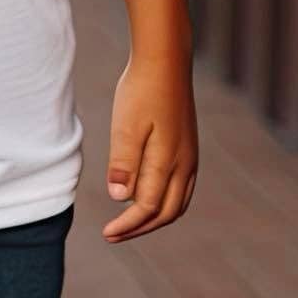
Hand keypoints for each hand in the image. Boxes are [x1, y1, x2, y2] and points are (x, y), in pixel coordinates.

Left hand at [102, 51, 198, 241]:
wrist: (165, 62)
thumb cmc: (141, 91)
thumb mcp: (126, 125)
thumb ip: (124, 162)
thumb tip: (120, 199)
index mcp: (168, 163)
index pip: (148, 207)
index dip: (128, 224)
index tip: (107, 234)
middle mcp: (185, 166)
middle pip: (167, 213)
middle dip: (141, 227)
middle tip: (115, 235)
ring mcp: (190, 158)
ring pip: (178, 203)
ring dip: (155, 218)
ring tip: (129, 222)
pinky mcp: (188, 148)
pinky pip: (182, 188)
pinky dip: (165, 201)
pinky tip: (147, 196)